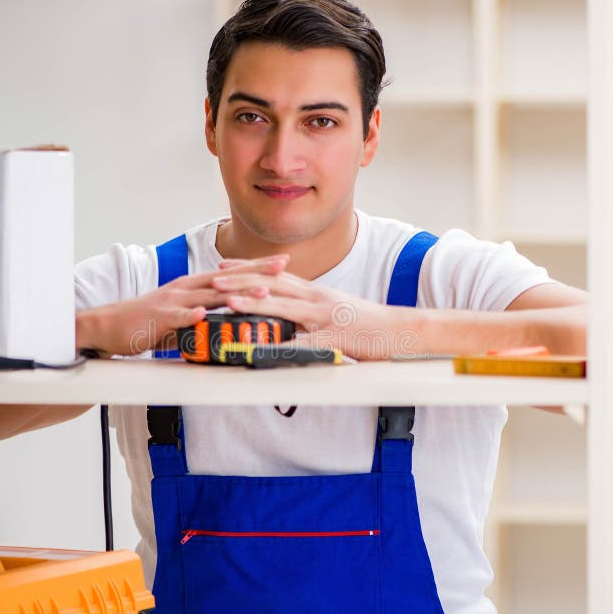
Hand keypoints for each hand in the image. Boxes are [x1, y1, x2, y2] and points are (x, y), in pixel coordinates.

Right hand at [76, 255, 288, 355]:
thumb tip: (229, 323)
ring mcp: (174, 301)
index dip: (256, 268)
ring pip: (209, 294)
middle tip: (282, 265)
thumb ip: (207, 316)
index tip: (281, 263)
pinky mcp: (159, 317)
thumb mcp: (184, 315)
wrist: (110, 324)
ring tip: (260, 291)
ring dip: (236, 292)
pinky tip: (205, 315)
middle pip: (227, 277)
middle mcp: (187, 288)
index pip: (231, 274)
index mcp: (195, 286)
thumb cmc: (149, 321)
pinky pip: (178, 316)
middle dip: (256, 271)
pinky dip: (192, 315)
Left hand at [211, 267, 418, 360]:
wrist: (400, 330)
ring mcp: (323, 316)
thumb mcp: (335, 310)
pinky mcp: (331, 338)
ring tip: (225, 299)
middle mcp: (316, 298)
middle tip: (213, 278)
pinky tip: (258, 347)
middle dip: (240, 278)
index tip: (224, 266)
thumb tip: (287, 317)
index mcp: (315, 291)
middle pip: (272, 283)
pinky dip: (277, 344)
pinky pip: (300, 342)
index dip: (248, 269)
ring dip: (251, 301)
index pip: (275, 274)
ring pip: (281, 305)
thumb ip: (310, 311)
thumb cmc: (367, 323)